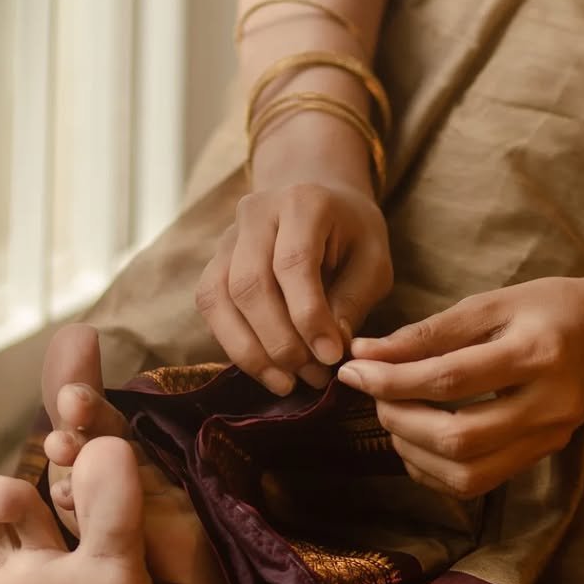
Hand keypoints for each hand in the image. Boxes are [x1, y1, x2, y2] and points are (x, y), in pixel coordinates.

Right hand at [195, 181, 392, 395]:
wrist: (319, 201)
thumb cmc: (352, 235)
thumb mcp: (373, 261)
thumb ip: (354, 301)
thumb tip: (329, 350)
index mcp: (302, 202)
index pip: (294, 263)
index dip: (309, 316)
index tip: (331, 357)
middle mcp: (256, 213)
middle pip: (250, 284)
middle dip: (280, 341)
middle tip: (313, 376)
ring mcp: (227, 237)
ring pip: (220, 298)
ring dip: (251, 351)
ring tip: (289, 383)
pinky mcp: (214, 263)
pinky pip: (210, 307)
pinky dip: (235, 345)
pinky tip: (267, 370)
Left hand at [337, 276, 583, 497]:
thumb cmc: (552, 308)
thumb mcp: (494, 303)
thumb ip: (429, 332)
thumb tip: (365, 354)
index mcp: (538, 353)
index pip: (450, 380)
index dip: (392, 379)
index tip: (352, 370)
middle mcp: (549, 405)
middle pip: (458, 438)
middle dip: (399, 419)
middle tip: (374, 393)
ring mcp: (548, 438)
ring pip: (466, 473)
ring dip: (413, 450)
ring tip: (394, 415)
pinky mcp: (541, 456)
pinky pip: (477, 483)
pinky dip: (434, 469)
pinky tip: (418, 440)